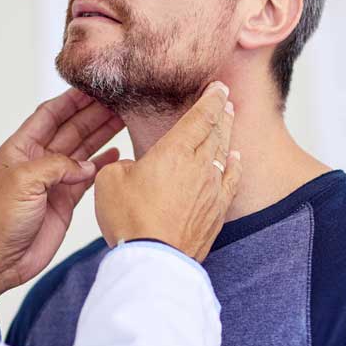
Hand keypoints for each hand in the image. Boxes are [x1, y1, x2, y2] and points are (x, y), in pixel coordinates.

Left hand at [0, 88, 124, 302]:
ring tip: (123, 120)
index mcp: (19, 150)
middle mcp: (37, 162)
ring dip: (101, 134)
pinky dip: (102, 164)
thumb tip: (84, 165)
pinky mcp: (65, 201)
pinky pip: (87, 176)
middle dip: (93, 115)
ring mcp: (52, 181)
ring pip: (81, 150)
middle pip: (70, 129)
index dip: (70, 101)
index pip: (48, 115)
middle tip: (118, 101)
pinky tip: (117, 152)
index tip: (92, 87)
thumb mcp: (23, 182)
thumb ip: (56, 166)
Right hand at [93, 82, 240, 261]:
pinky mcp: (217, 212)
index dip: (210, 98)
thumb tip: (133, 169)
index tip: (218, 86)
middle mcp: (200, 166)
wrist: (154, 259)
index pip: (200, 116)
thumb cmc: (131, 220)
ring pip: (224, 153)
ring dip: (228, 134)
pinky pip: (231, 181)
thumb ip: (123, 165)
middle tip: (226, 98)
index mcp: (175, 151)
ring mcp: (212, 189)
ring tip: (230, 120)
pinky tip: (236, 159)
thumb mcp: (110, 181)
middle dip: (221, 112)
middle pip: (216, 131)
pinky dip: (235, 165)